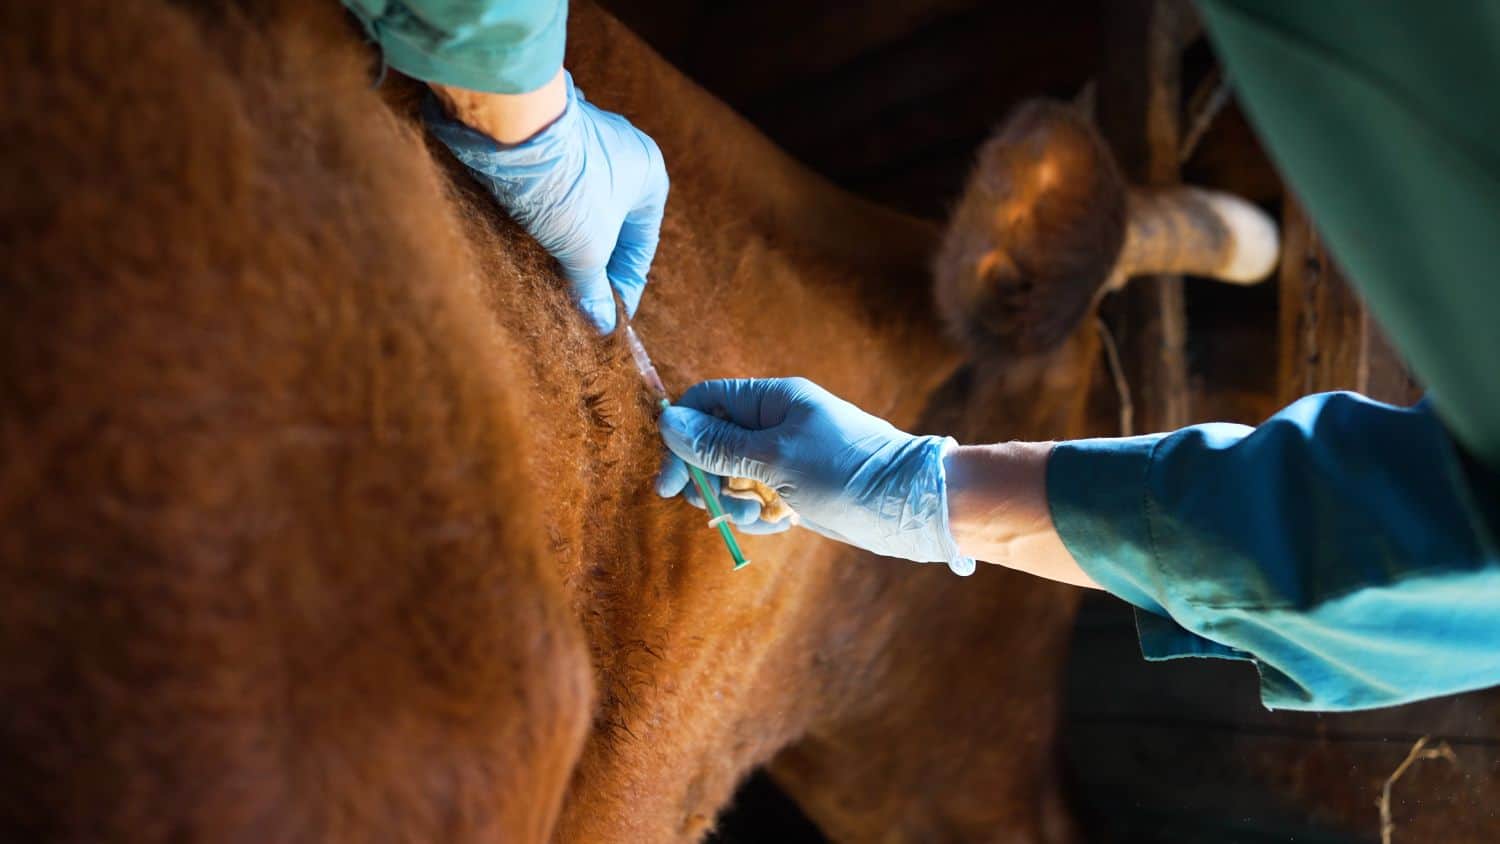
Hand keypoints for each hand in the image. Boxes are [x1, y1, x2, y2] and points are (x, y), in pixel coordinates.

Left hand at [425, 73, 668, 332]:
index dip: (625, 286)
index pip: (642, 244)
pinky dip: (547, 214)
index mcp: (650, 174)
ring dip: (570, 239)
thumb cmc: (564, 185)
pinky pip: (556, 186)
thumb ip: (594, 289)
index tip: (609, 316)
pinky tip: (530, 237)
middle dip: (594, 263)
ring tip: (551, 274)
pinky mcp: (548, 137)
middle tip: (578, 301)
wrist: (510, 128)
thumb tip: (602, 325)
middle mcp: (624, 151)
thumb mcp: (585, 249)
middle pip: (613, 224)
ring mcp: (585, 139)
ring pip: (583, 205)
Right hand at [655, 378, 974, 574]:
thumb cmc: (845, 471)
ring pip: (732, 476)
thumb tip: (669, 422)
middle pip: (713, 444)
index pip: (707, 403)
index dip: (681, 437)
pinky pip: (757, 499)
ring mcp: (786, 458)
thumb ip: (720, 444)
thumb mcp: (775, 457)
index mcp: (772, 400)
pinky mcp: (796, 489)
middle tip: (710, 505)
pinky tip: (776, 526)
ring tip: (756, 517)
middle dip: (706, 477)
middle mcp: (776, 424)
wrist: (909, 506)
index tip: (669, 480)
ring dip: (732, 501)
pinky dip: (757, 516)